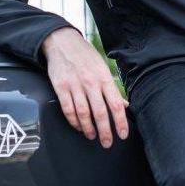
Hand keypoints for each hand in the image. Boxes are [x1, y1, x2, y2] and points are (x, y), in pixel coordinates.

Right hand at [42, 27, 128, 147]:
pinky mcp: (60, 87)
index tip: (123, 134)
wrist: (63, 42)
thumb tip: (123, 105)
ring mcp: (74, 85)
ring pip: (83, 114)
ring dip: (89, 129)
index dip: (120, 122)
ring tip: (93, 136)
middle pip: (100, 112)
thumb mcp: (103, 67)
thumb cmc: (86, 55)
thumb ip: (112, 88)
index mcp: (104, 77)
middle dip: (105, 131)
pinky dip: (74, 121)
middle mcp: (90, 82)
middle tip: (107, 143)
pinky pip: (68, 109)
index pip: (115, 104)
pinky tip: (79, 127)